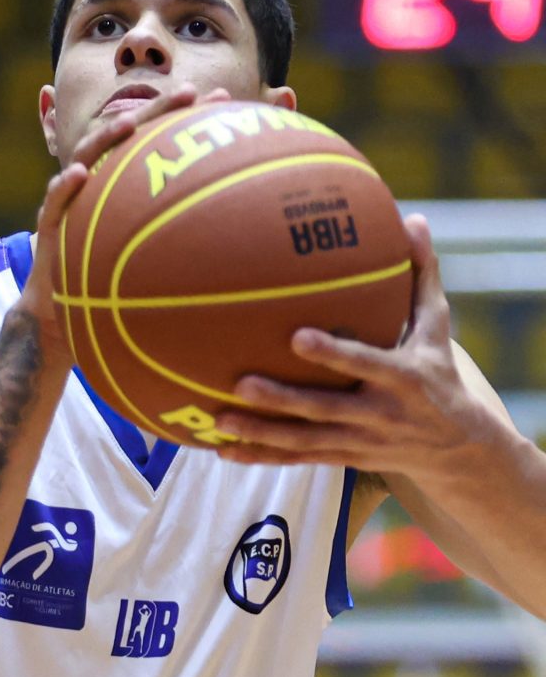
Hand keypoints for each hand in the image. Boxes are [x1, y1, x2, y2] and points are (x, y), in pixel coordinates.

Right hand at [23, 84, 231, 358]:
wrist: (66, 314)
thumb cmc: (113, 283)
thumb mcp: (155, 259)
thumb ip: (187, 239)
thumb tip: (242, 239)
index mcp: (126, 182)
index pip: (158, 140)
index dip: (188, 118)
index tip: (222, 99)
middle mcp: (101, 181)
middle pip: (128, 135)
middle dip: (156, 110)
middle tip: (189, 93)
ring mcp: (73, 199)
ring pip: (86, 157)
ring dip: (107, 138)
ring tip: (128, 125)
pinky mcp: (50, 225)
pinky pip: (54, 203)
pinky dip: (64, 187)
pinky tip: (77, 177)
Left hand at [215, 215, 483, 478]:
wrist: (457, 449)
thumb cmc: (439, 373)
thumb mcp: (437, 328)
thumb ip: (421, 275)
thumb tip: (412, 219)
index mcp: (402, 377)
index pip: (365, 364)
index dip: (334, 354)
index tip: (296, 337)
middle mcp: (379, 414)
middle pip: (324, 408)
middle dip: (282, 400)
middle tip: (240, 383)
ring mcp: (358, 440)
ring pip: (304, 441)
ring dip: (261, 433)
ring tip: (219, 420)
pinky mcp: (343, 457)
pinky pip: (297, 458)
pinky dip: (261, 456)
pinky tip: (223, 449)